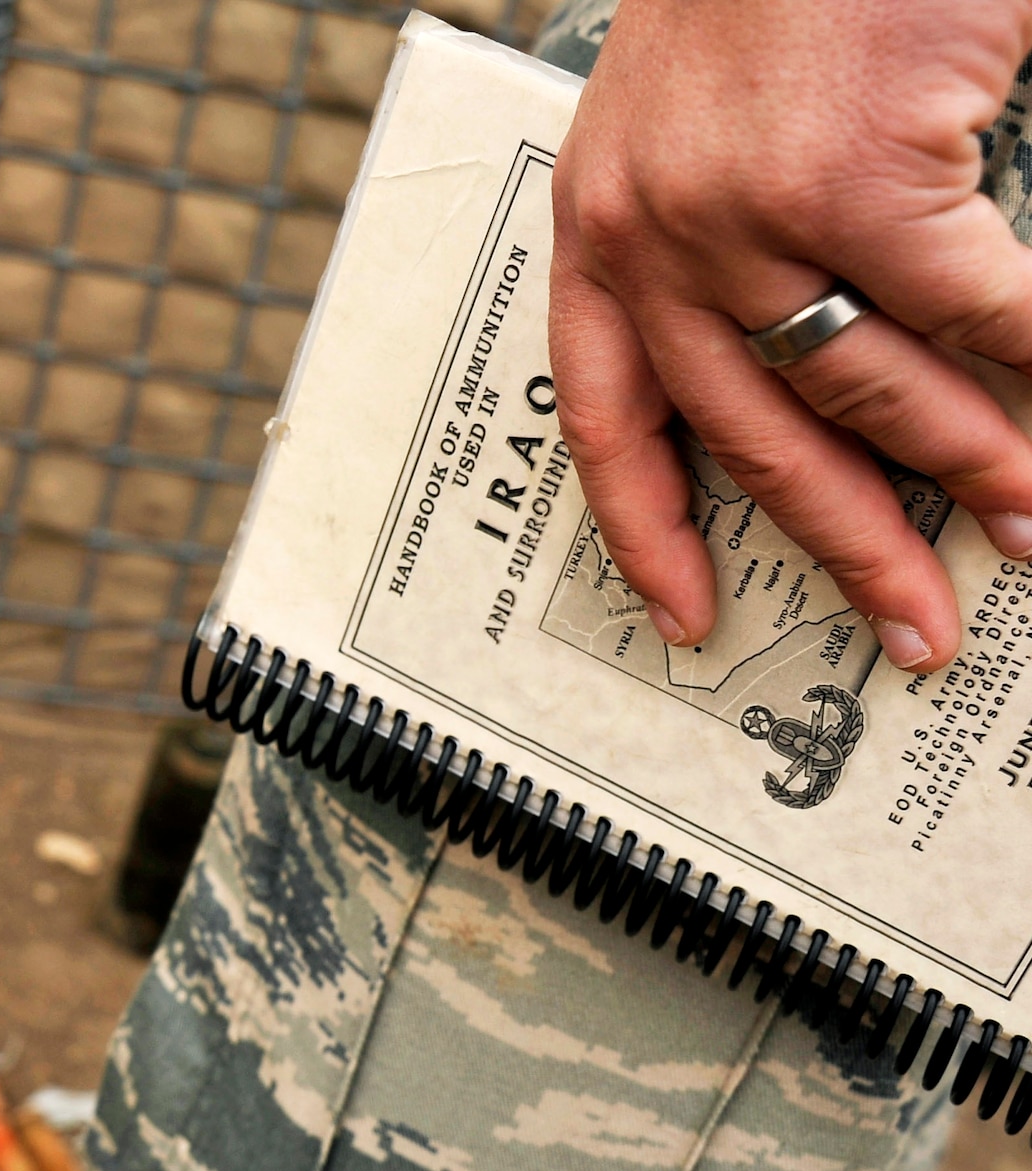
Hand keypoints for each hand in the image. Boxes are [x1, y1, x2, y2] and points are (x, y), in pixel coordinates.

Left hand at [549, 0, 1031, 671]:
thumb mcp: (686, 124)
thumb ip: (728, 249)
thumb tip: (819, 372)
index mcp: (600, 237)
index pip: (608, 426)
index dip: (652, 535)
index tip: (686, 617)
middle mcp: (654, 244)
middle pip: (754, 445)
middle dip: (849, 550)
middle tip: (912, 629)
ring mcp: (750, 218)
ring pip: (870, 392)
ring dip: (969, 471)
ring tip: (1028, 528)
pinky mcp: (860, 178)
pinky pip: (975, 311)